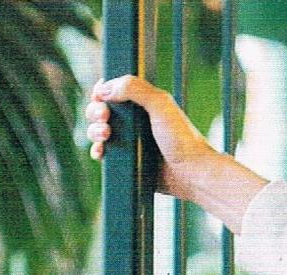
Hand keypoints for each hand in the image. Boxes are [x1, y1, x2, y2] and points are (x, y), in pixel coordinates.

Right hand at [86, 75, 262, 227]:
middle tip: (104, 117)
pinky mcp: (129, 162)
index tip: (100, 96)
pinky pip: (106, 155)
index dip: (101, 91)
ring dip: (93, 131)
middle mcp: (134, 121)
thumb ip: (134, 88)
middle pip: (100, 110)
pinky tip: (100, 153)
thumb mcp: (160, 104)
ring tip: (105, 135)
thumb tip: (104, 88)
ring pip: (99, 132)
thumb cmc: (182, 139)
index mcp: (141, 103)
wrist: (193, 175)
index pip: (112, 90)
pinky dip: (98, 152)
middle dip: (95, 111)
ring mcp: (130, 142)